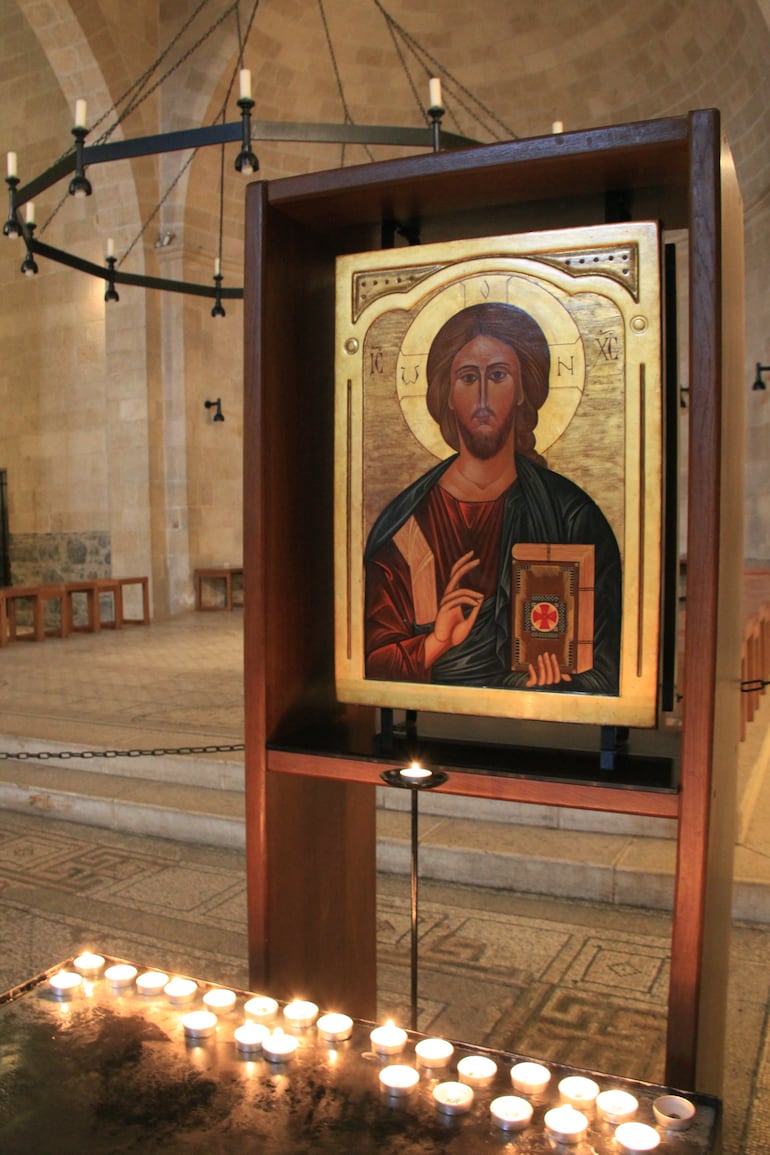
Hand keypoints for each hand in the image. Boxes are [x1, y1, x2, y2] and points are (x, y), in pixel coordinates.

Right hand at [425, 551, 482, 666]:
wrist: (445, 644)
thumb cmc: (455, 634)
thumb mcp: (470, 620)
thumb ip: (474, 609)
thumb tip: (480, 598)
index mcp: (454, 597)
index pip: (457, 577)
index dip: (464, 566)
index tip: (474, 558)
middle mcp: (448, 597)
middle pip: (454, 574)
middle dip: (464, 564)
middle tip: (474, 556)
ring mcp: (445, 602)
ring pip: (459, 590)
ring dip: (472, 594)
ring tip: (480, 599)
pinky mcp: (444, 609)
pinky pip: (458, 600)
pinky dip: (470, 600)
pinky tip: (477, 604)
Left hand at [526, 652, 571, 686]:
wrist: (530, 673)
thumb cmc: (545, 669)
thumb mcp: (554, 669)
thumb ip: (562, 673)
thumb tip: (569, 679)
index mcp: (554, 679)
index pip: (557, 676)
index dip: (555, 666)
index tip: (553, 655)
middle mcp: (547, 683)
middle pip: (550, 676)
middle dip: (548, 664)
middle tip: (545, 654)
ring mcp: (540, 683)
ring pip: (542, 678)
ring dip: (541, 667)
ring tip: (539, 657)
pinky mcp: (532, 683)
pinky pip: (533, 680)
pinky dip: (532, 673)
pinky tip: (531, 665)